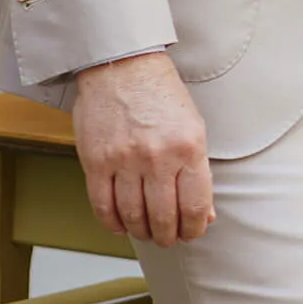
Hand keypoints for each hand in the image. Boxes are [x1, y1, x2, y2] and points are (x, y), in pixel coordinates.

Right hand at [73, 51, 213, 246]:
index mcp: (189, 146)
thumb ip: (198, 171)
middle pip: (164, 218)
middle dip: (168, 236)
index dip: (195, 228)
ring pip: (134, 217)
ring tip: (146, 231)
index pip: (196, 205)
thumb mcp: (193, 127)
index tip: (192, 232)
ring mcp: (125, 161)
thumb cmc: (161, 94)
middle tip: (168, 238)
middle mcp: (158, 156)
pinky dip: (113, 223)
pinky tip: (121, 224)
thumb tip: (205, 214)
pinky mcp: (97, 163)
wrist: (124, 66)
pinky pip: (104, 207)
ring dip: (141, 232)